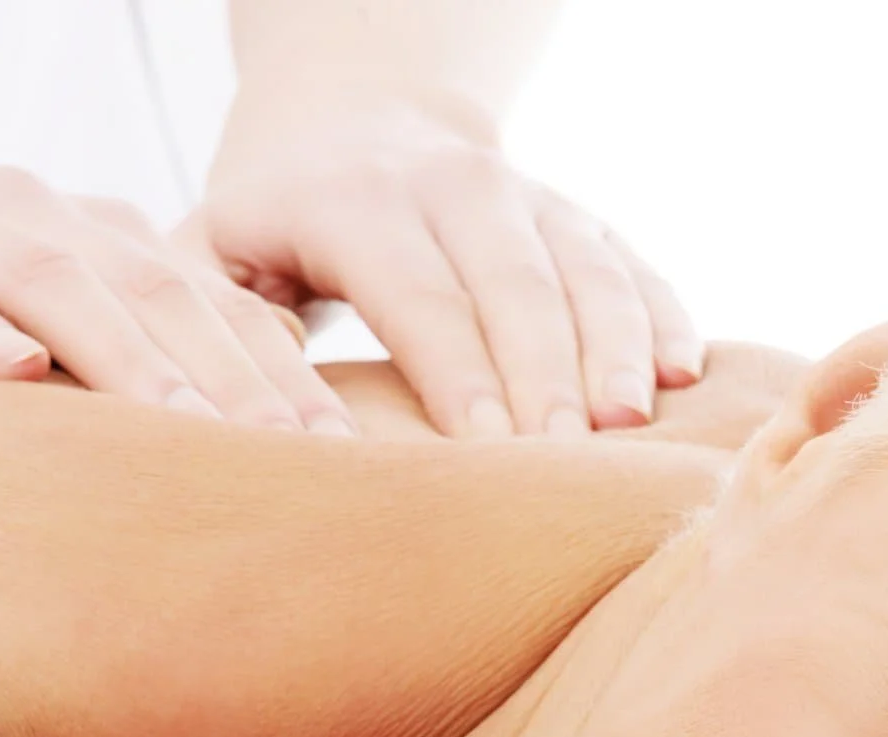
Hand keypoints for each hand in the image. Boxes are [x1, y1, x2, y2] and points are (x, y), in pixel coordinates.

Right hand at [0, 144, 354, 433]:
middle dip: (239, 378)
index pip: (211, 310)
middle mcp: (25, 217)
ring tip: (191, 424)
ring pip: (46, 281)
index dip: (287, 383)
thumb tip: (260, 472)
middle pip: (156, 293)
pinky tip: (11, 369)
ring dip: (124, 353)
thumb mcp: (32, 358)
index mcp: (90, 241)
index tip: (361, 466)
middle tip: (312, 463)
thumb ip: (130, 391)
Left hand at [192, 85, 702, 440]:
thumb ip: (203, 325)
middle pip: (512, 282)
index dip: (456, 369)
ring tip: (632, 424)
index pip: (416, 290)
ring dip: (614, 348)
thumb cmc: (274, 233)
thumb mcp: (211, 256)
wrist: (355, 128)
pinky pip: (631, 267)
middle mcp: (451, 184)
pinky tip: (683, 374)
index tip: (488, 449)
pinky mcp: (578, 219)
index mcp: (354, 201)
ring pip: (583, 269)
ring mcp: (526, 197)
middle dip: (545, 371)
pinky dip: (661, 318)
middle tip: (567, 457)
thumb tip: (234, 415)